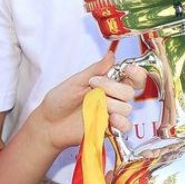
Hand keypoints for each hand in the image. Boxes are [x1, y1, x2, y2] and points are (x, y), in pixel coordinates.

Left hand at [31, 52, 146, 151]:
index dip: (135, 73)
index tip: (128, 69)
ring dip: (111, 105)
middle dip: (113, 87)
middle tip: (92, 86)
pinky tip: (110, 118)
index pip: (132, 77)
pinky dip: (121, 122)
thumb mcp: (75, 81)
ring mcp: (112, 113)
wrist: (49, 123)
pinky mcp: (110, 129)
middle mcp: (113, 98)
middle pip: (129, 91)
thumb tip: (112, 55)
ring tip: (92, 105)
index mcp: (108, 83)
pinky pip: (126, 126)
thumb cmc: (59, 100)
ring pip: (127, 108)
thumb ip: (95, 70)